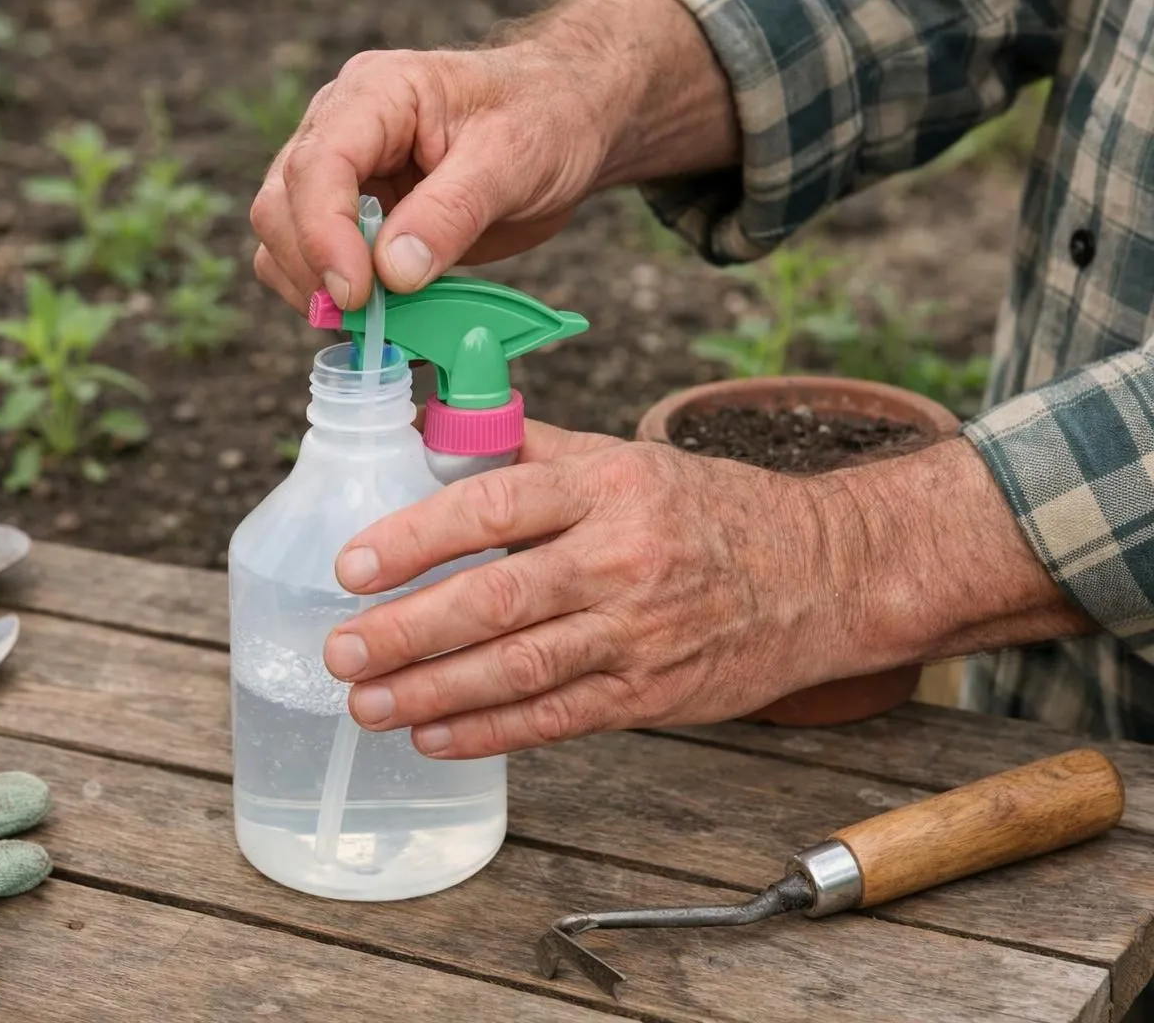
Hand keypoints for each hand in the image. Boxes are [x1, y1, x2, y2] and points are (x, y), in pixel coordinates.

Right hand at [249, 0, 738, 312]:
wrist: (566, 123)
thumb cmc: (545, 119)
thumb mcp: (513, 159)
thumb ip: (452, 213)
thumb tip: (393, 274)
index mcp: (377, 94)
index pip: (319, 164)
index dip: (324, 235)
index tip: (356, 294)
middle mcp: (342, 128)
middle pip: (281, 204)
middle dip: (313, 269)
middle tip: (366, 319)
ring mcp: (342, 175)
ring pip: (283, 238)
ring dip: (316, 289)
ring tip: (377, 324)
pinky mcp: (353, 217)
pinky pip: (314, 263)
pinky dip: (334, 300)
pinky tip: (381, 319)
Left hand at [320, 425, 852, 757]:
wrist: (818, 573)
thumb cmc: (703, 510)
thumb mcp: (624, 458)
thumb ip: (527, 447)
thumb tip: (430, 423)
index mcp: (605, 485)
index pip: (494, 506)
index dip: (417, 537)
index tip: (352, 563)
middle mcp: (620, 557)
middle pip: (498, 599)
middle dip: (407, 629)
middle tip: (340, 648)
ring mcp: (638, 632)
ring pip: (520, 668)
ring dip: (433, 690)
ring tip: (366, 703)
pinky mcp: (652, 695)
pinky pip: (557, 718)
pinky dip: (490, 732)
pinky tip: (432, 736)